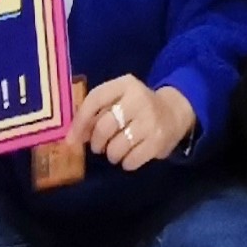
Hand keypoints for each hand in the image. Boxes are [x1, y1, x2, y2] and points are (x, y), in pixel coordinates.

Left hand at [77, 76, 197, 170]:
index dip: (80, 121)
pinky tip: (131, 155)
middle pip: (104, 127)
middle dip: (97, 142)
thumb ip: (97, 112)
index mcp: (126, 84)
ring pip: (116, 147)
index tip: (72, 139)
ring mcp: (151, 121)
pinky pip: (131, 160)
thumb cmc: (136, 107)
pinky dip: (126, 162)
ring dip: (111, 154)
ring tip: (117, 150)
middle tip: (99, 146)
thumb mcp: (119, 99)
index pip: (95, 99)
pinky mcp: (159, 141)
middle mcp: (139, 99)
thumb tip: (73, 137)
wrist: (175, 112)